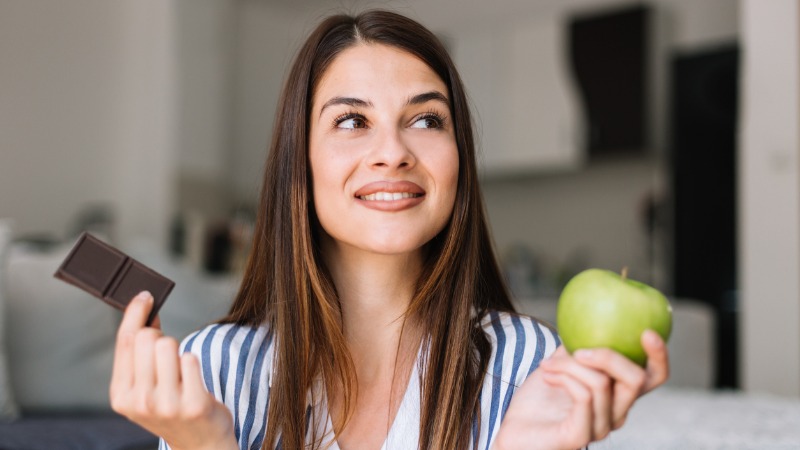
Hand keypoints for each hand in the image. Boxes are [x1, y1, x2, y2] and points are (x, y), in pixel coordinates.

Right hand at [109, 291, 236, 449]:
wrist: (201, 444)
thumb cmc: (173, 409)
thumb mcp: (146, 387)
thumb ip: (140, 355)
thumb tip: (145, 312)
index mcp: (121, 396)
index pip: (125, 341)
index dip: (135, 313)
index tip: (145, 295)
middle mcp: (140, 402)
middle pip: (147, 338)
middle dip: (160, 336)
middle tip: (168, 353)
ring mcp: (167, 405)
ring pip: (169, 344)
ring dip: (178, 350)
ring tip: (181, 373)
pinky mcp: (194, 404)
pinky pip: (191, 358)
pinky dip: (194, 362)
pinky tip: (194, 381)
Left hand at [492, 330, 668, 449]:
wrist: (515, 429)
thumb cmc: (538, 398)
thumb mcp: (560, 362)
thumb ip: (577, 343)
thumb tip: (589, 312)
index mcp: (618, 395)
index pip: (654, 378)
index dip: (659, 356)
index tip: (646, 330)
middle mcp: (616, 414)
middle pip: (636, 381)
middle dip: (610, 356)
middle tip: (578, 349)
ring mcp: (600, 428)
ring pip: (602, 383)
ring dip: (570, 366)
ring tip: (546, 364)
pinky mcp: (580, 436)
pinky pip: (583, 397)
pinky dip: (564, 378)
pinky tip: (546, 374)